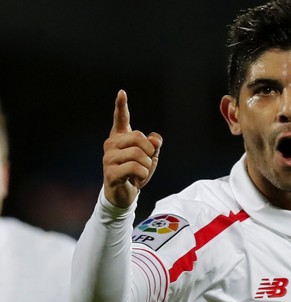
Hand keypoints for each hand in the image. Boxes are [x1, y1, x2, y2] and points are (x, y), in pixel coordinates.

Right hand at [103, 90, 161, 207]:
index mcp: (120, 137)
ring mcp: (108, 158)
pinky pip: (134, 168)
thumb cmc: (135, 172)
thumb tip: (155, 139)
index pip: (121, 119)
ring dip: (147, 165)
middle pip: (138, 137)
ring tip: (141, 172)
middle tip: (147, 161)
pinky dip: (142, 174)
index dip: (121, 105)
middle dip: (150, 150)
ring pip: (138, 154)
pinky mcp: (110, 173)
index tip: (122, 92)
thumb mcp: (149, 157)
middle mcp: (111, 144)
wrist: (123, 194)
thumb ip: (154, 145)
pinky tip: (137, 179)